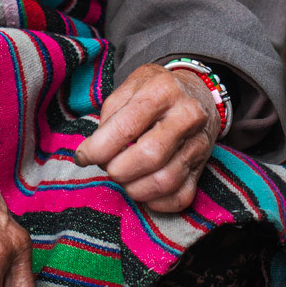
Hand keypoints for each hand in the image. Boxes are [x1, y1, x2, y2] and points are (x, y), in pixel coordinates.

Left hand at [74, 63, 220, 212]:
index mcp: (163, 91)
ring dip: (134, 188)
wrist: (198, 93)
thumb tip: (95, 148)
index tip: (83, 157)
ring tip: (122, 177)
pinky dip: (155, 201)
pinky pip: (180, 197)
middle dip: (117, 169)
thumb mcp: (131, 85)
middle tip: (106, 166)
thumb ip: (111, 113)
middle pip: (149, 156)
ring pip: (165, 181)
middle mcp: (186, 117)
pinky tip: (142, 188)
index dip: (98, 148)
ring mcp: (198, 144)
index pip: (126, 127)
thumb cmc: (157, 90)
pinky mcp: (203, 168)